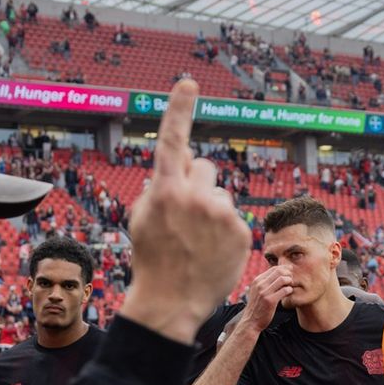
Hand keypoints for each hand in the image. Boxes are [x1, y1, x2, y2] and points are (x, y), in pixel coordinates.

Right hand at [119, 79, 250, 343]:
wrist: (171, 301)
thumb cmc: (152, 258)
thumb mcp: (143, 217)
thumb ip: (161, 184)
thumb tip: (182, 162)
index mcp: (164, 190)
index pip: (172, 140)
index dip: (180, 108)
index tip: (190, 82)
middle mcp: (194, 196)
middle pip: (204, 167)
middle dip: (197, 183)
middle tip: (187, 215)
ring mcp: (220, 213)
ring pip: (220, 194)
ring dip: (212, 209)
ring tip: (199, 241)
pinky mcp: (240, 230)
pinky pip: (233, 216)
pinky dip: (225, 230)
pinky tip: (213, 251)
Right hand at [239, 266, 294, 331]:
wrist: (251, 321)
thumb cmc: (257, 306)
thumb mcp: (257, 291)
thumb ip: (264, 283)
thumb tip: (275, 275)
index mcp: (257, 281)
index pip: (273, 269)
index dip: (284, 269)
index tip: (289, 272)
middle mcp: (260, 285)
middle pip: (278, 272)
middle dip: (288, 274)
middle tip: (292, 279)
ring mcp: (264, 292)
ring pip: (282, 279)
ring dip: (290, 281)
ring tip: (290, 286)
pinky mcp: (270, 300)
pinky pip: (284, 290)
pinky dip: (289, 290)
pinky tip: (289, 293)